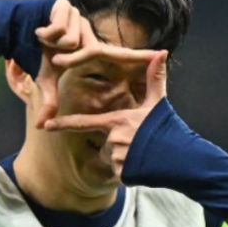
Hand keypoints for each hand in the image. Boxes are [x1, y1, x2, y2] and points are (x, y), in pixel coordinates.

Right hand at [33, 0, 157, 128]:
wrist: (22, 28)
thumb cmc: (40, 54)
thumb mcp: (45, 79)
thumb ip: (47, 101)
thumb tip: (41, 126)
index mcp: (93, 50)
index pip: (119, 55)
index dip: (139, 56)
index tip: (162, 54)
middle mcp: (90, 34)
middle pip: (89, 49)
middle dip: (70, 58)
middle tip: (58, 59)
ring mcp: (80, 19)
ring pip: (69, 41)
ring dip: (52, 43)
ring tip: (44, 41)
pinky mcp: (67, 7)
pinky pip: (59, 30)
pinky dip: (45, 33)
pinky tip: (40, 30)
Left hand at [43, 50, 168, 177]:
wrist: (182, 159)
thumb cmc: (168, 129)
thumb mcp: (159, 103)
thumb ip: (155, 79)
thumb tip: (162, 53)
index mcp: (117, 121)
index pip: (84, 123)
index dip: (63, 124)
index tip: (46, 125)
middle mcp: (113, 139)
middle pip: (105, 144)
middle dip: (118, 146)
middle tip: (138, 144)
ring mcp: (117, 157)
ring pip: (111, 159)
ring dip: (123, 159)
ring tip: (142, 154)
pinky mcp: (122, 173)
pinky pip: (118, 172)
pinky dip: (128, 171)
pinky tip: (142, 166)